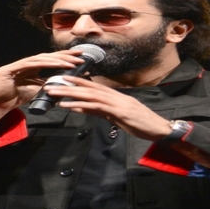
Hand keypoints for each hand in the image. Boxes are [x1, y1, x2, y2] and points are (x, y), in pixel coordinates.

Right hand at [0, 51, 88, 113]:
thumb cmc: (12, 100)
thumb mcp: (33, 92)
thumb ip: (43, 86)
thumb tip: (59, 84)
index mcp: (28, 69)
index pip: (48, 61)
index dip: (63, 58)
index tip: (78, 58)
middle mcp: (23, 64)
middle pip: (46, 57)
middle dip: (64, 56)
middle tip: (80, 56)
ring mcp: (15, 65)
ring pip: (39, 59)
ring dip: (57, 60)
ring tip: (72, 63)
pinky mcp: (8, 70)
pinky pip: (28, 64)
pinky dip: (43, 64)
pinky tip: (55, 64)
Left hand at [44, 76, 171, 140]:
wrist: (158, 129)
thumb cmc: (140, 124)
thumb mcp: (116, 118)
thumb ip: (99, 112)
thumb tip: (82, 108)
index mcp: (115, 96)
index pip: (93, 86)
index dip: (77, 82)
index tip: (62, 80)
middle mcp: (114, 96)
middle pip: (87, 87)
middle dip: (68, 85)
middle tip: (51, 84)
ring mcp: (116, 102)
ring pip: (89, 94)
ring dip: (70, 93)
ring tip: (54, 93)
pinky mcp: (118, 111)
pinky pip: (95, 106)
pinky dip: (80, 105)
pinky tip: (68, 106)